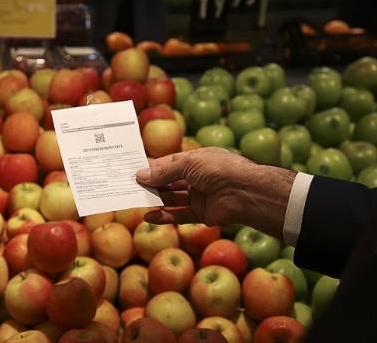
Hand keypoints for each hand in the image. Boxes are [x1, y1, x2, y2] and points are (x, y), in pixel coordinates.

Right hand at [136, 147, 295, 237]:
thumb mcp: (188, 164)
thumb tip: (140, 175)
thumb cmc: (219, 169)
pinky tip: (148, 216)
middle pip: (170, 181)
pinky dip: (164, 216)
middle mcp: (198, 177)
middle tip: (129, 187)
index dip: (152, 167)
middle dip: (151, 184)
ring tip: (135, 200)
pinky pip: (180, 215)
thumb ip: (164, 171)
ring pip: (173, 198)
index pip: (170, 163)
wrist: (246, 192)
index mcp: (197, 160)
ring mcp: (200, 196)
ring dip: (155, 199)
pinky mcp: (202, 214)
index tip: (133, 172)